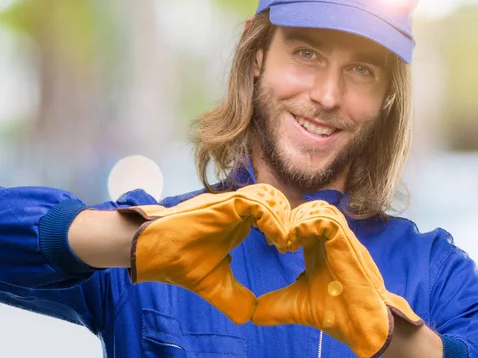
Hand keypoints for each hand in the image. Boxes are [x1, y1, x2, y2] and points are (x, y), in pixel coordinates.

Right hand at [119, 184, 290, 324]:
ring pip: (268, 196)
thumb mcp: (214, 284)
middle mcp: (236, 209)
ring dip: (283, 216)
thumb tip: (250, 315)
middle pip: (274, 199)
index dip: (285, 226)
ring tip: (286, 241)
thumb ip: (233, 296)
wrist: (151, 254)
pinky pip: (255, 202)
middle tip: (293, 241)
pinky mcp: (221, 205)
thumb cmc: (179, 263)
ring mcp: (229, 204)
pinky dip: (271, 217)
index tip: (288, 248)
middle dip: (289, 217)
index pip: (272, 212)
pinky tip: (277, 237)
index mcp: (238, 222)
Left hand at [252, 200, 422, 357]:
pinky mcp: (345, 242)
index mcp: (318, 249)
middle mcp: (329, 240)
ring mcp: (339, 238)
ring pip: (319, 208)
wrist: (362, 325)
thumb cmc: (337, 313)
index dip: (284, 226)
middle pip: (309, 209)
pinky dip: (306, 225)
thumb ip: (276, 304)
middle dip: (288, 218)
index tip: (273, 243)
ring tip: (286, 240)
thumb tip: (252, 314)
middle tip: (275, 238)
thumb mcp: (297, 305)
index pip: (301, 221)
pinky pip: (326, 218)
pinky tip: (294, 243)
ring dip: (298, 219)